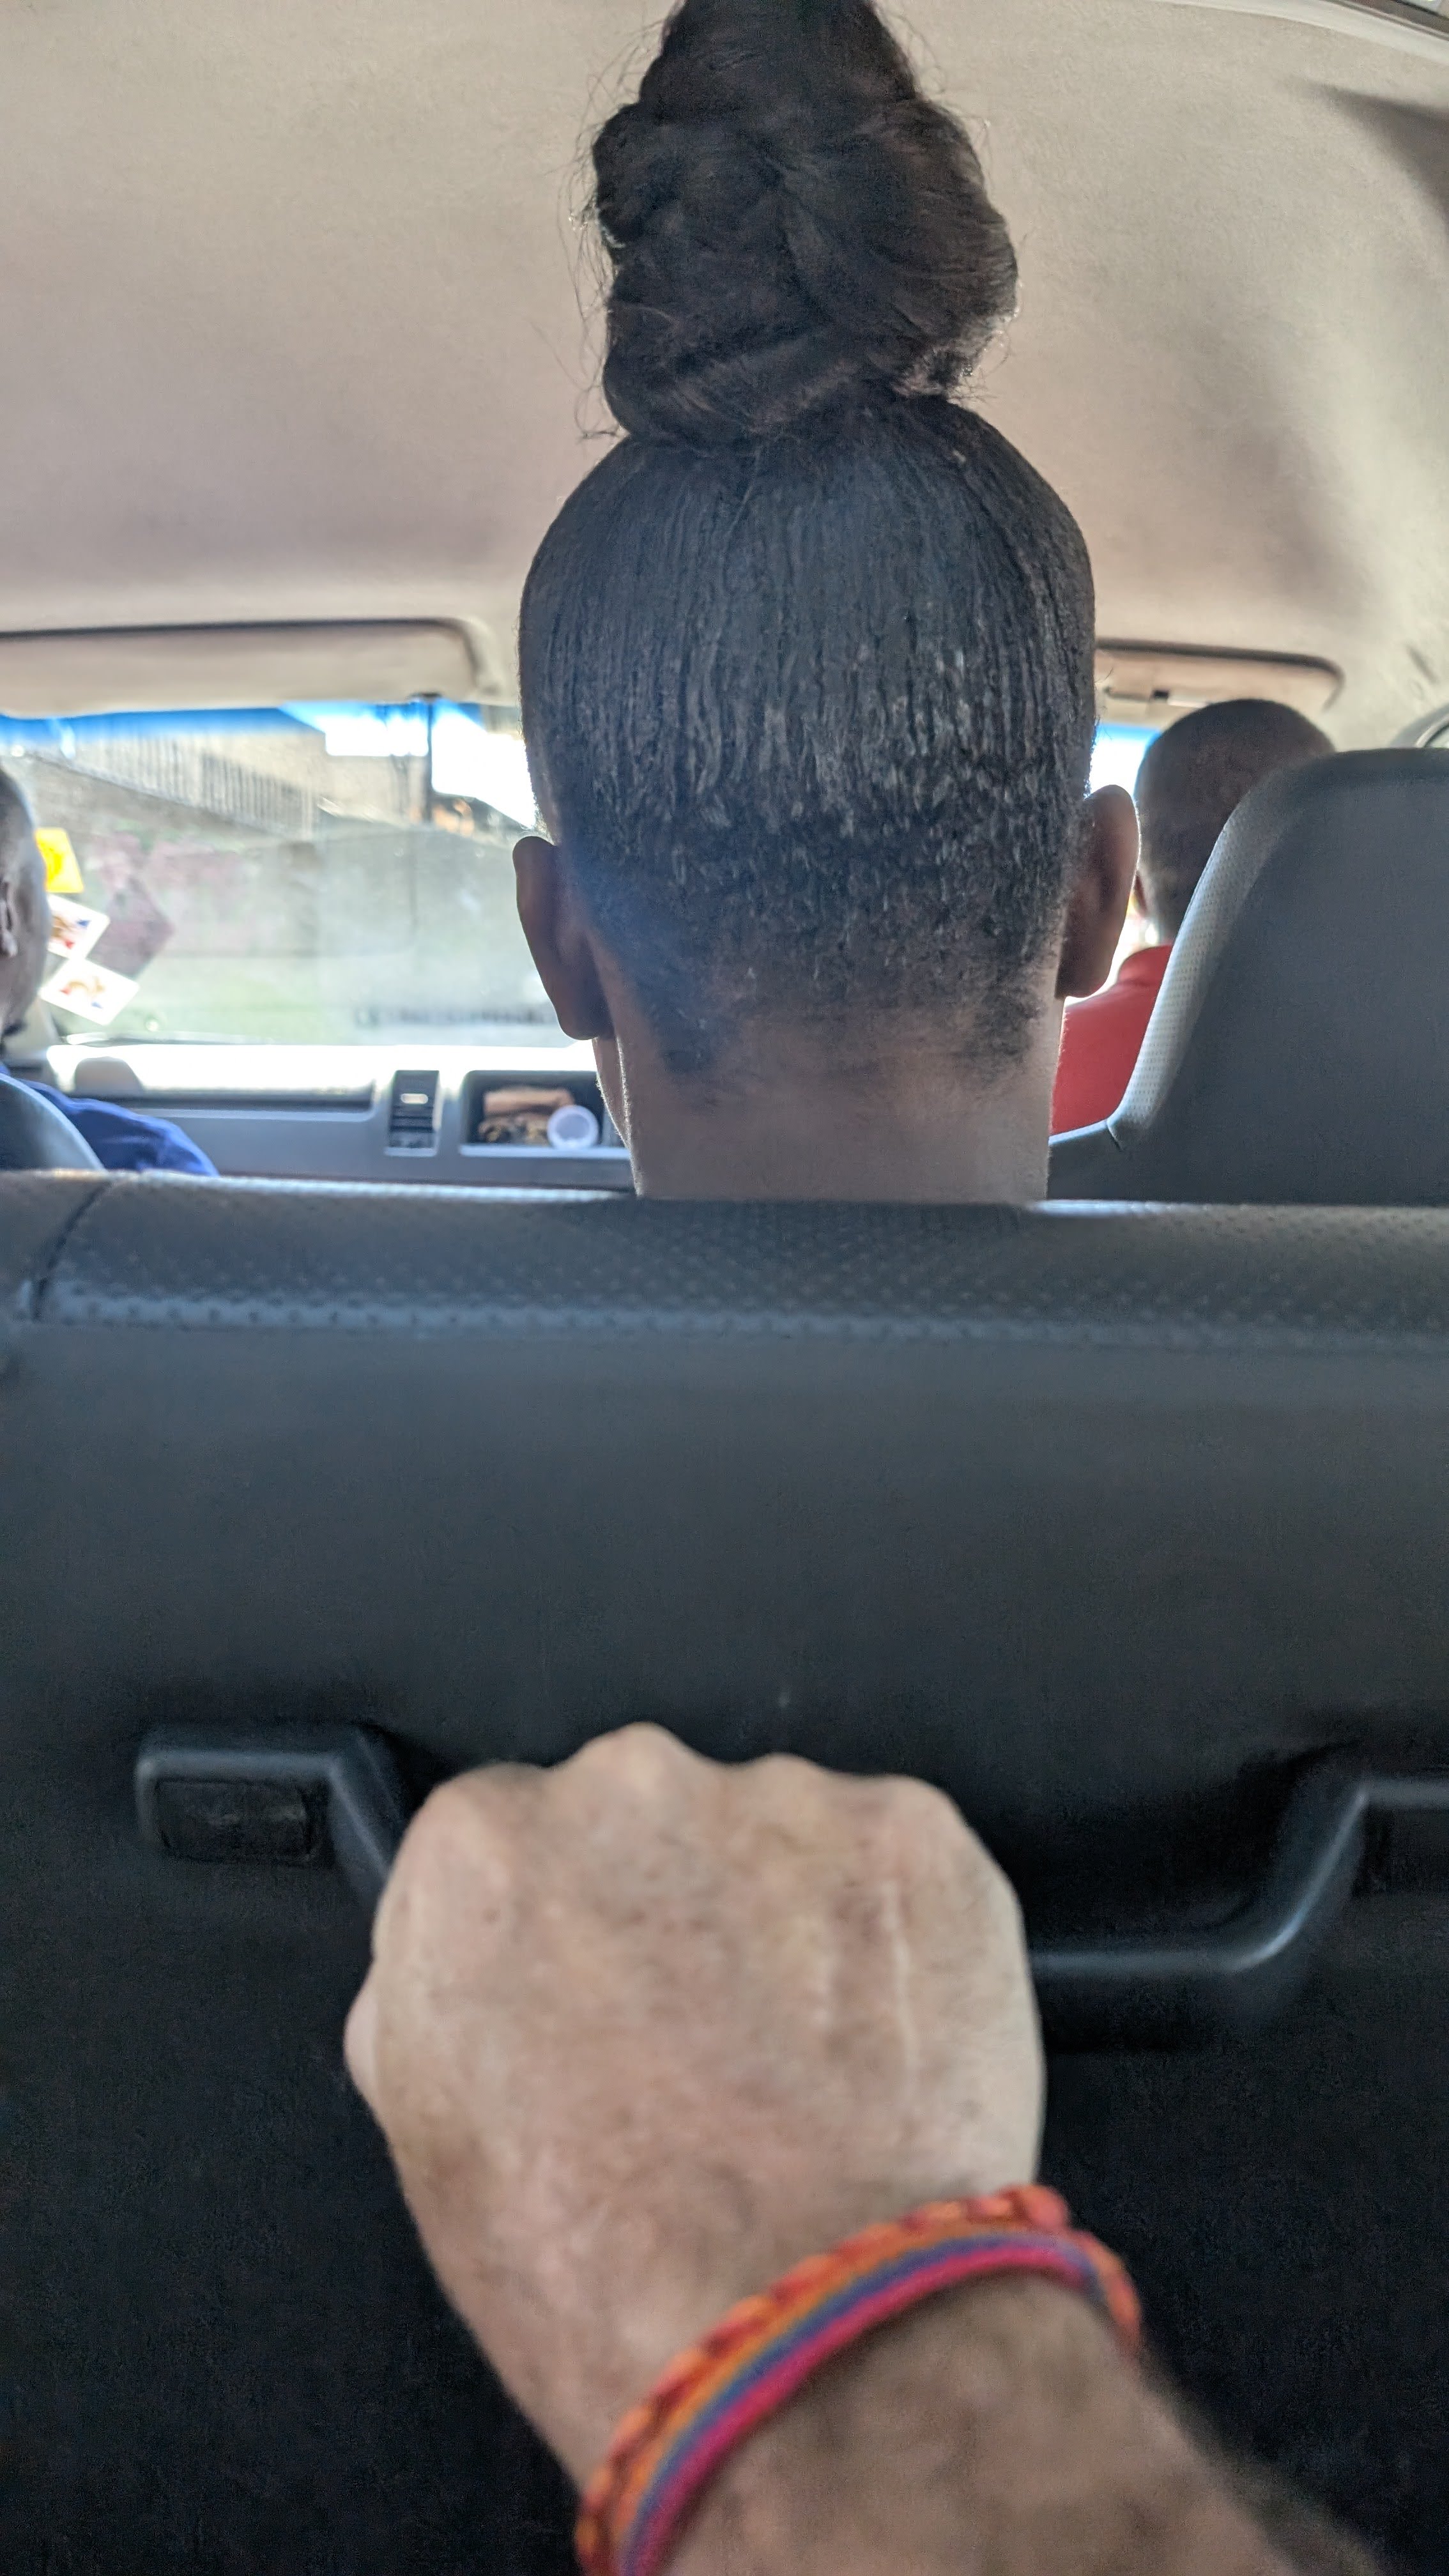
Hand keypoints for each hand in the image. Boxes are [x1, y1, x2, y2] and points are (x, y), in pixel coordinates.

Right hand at [345, 1725, 1041, 2481]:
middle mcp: (624, 1784)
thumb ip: (434, 1992)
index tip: (596, 1995)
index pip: (510, 1836)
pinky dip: (896, 1940)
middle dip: (673, 1901)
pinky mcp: (914, 1835)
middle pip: (644, 1814)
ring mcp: (782, 1801)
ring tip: (808, 2067)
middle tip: (709, 2042)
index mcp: (480, 1850)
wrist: (799, 2333)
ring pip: (776, 1837)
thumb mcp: (431, 2135)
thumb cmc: (600, 2269)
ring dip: (788, 1920)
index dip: (559, 1927)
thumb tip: (474, 1957)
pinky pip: (894, 1867)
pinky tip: (884, 2048)